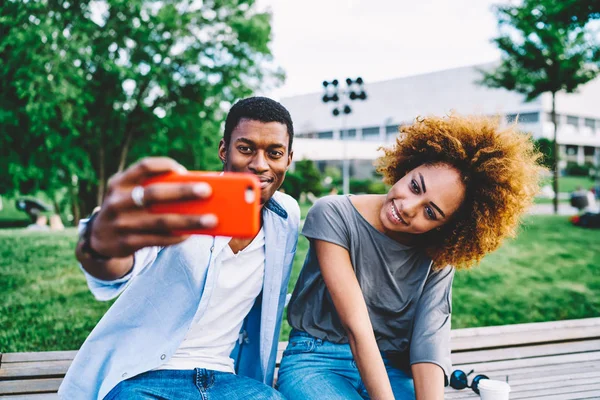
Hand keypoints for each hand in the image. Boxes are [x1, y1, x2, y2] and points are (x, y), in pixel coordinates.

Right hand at [88, 157, 215, 257]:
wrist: (99, 239)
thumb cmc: (128, 209)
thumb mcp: (129, 194)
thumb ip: (152, 188)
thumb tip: (195, 191)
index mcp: (119, 182)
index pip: (143, 167)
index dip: (164, 166)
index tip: (183, 170)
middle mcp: (117, 201)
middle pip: (154, 194)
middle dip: (183, 192)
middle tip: (207, 191)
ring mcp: (121, 223)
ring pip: (161, 221)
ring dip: (189, 220)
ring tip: (211, 220)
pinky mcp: (127, 243)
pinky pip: (158, 239)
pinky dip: (177, 236)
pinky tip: (192, 234)